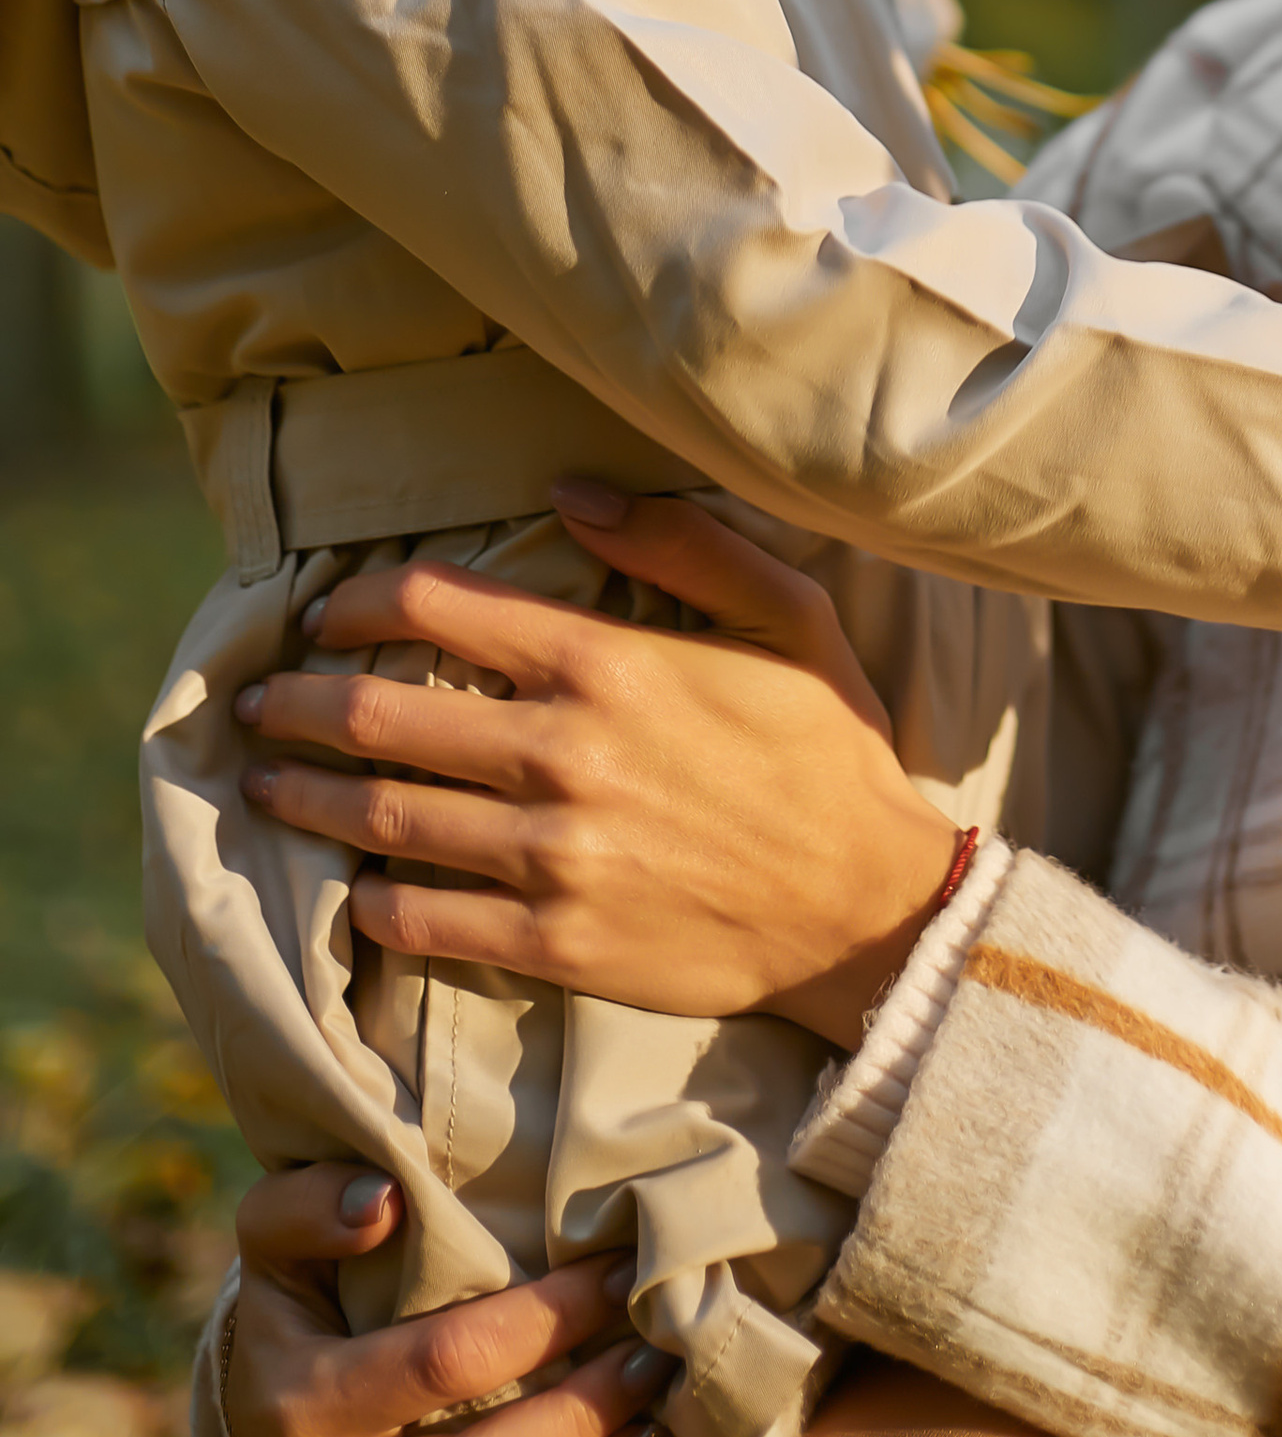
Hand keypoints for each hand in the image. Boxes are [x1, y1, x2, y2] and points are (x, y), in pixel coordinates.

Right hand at [225, 1164, 668, 1436]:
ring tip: (656, 1411)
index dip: (543, 1319)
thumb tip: (384, 1202)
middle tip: (649, 1346)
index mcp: (299, 1405)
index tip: (616, 1269)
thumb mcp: (272, 1245)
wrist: (256, 1421)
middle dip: (578, 1412)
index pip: (442, 1363)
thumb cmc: (294, 1308)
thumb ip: (306, 1207)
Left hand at [235, 490, 959, 1050]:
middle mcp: (563, 754)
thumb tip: (572, 493)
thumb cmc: (826, 747)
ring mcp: (552, 856)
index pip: (438, 610)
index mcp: (608, 663)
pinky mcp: (553, 943)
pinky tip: (354, 888)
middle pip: (379, 716)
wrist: (869, 905)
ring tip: (265, 786)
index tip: (325, 611)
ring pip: (380, 820)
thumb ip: (680, 542)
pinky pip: (422, 921)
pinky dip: (370, 902)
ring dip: (304, 798)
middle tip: (258, 700)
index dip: (360, 603)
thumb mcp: (786, 612)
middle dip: (298, 700)